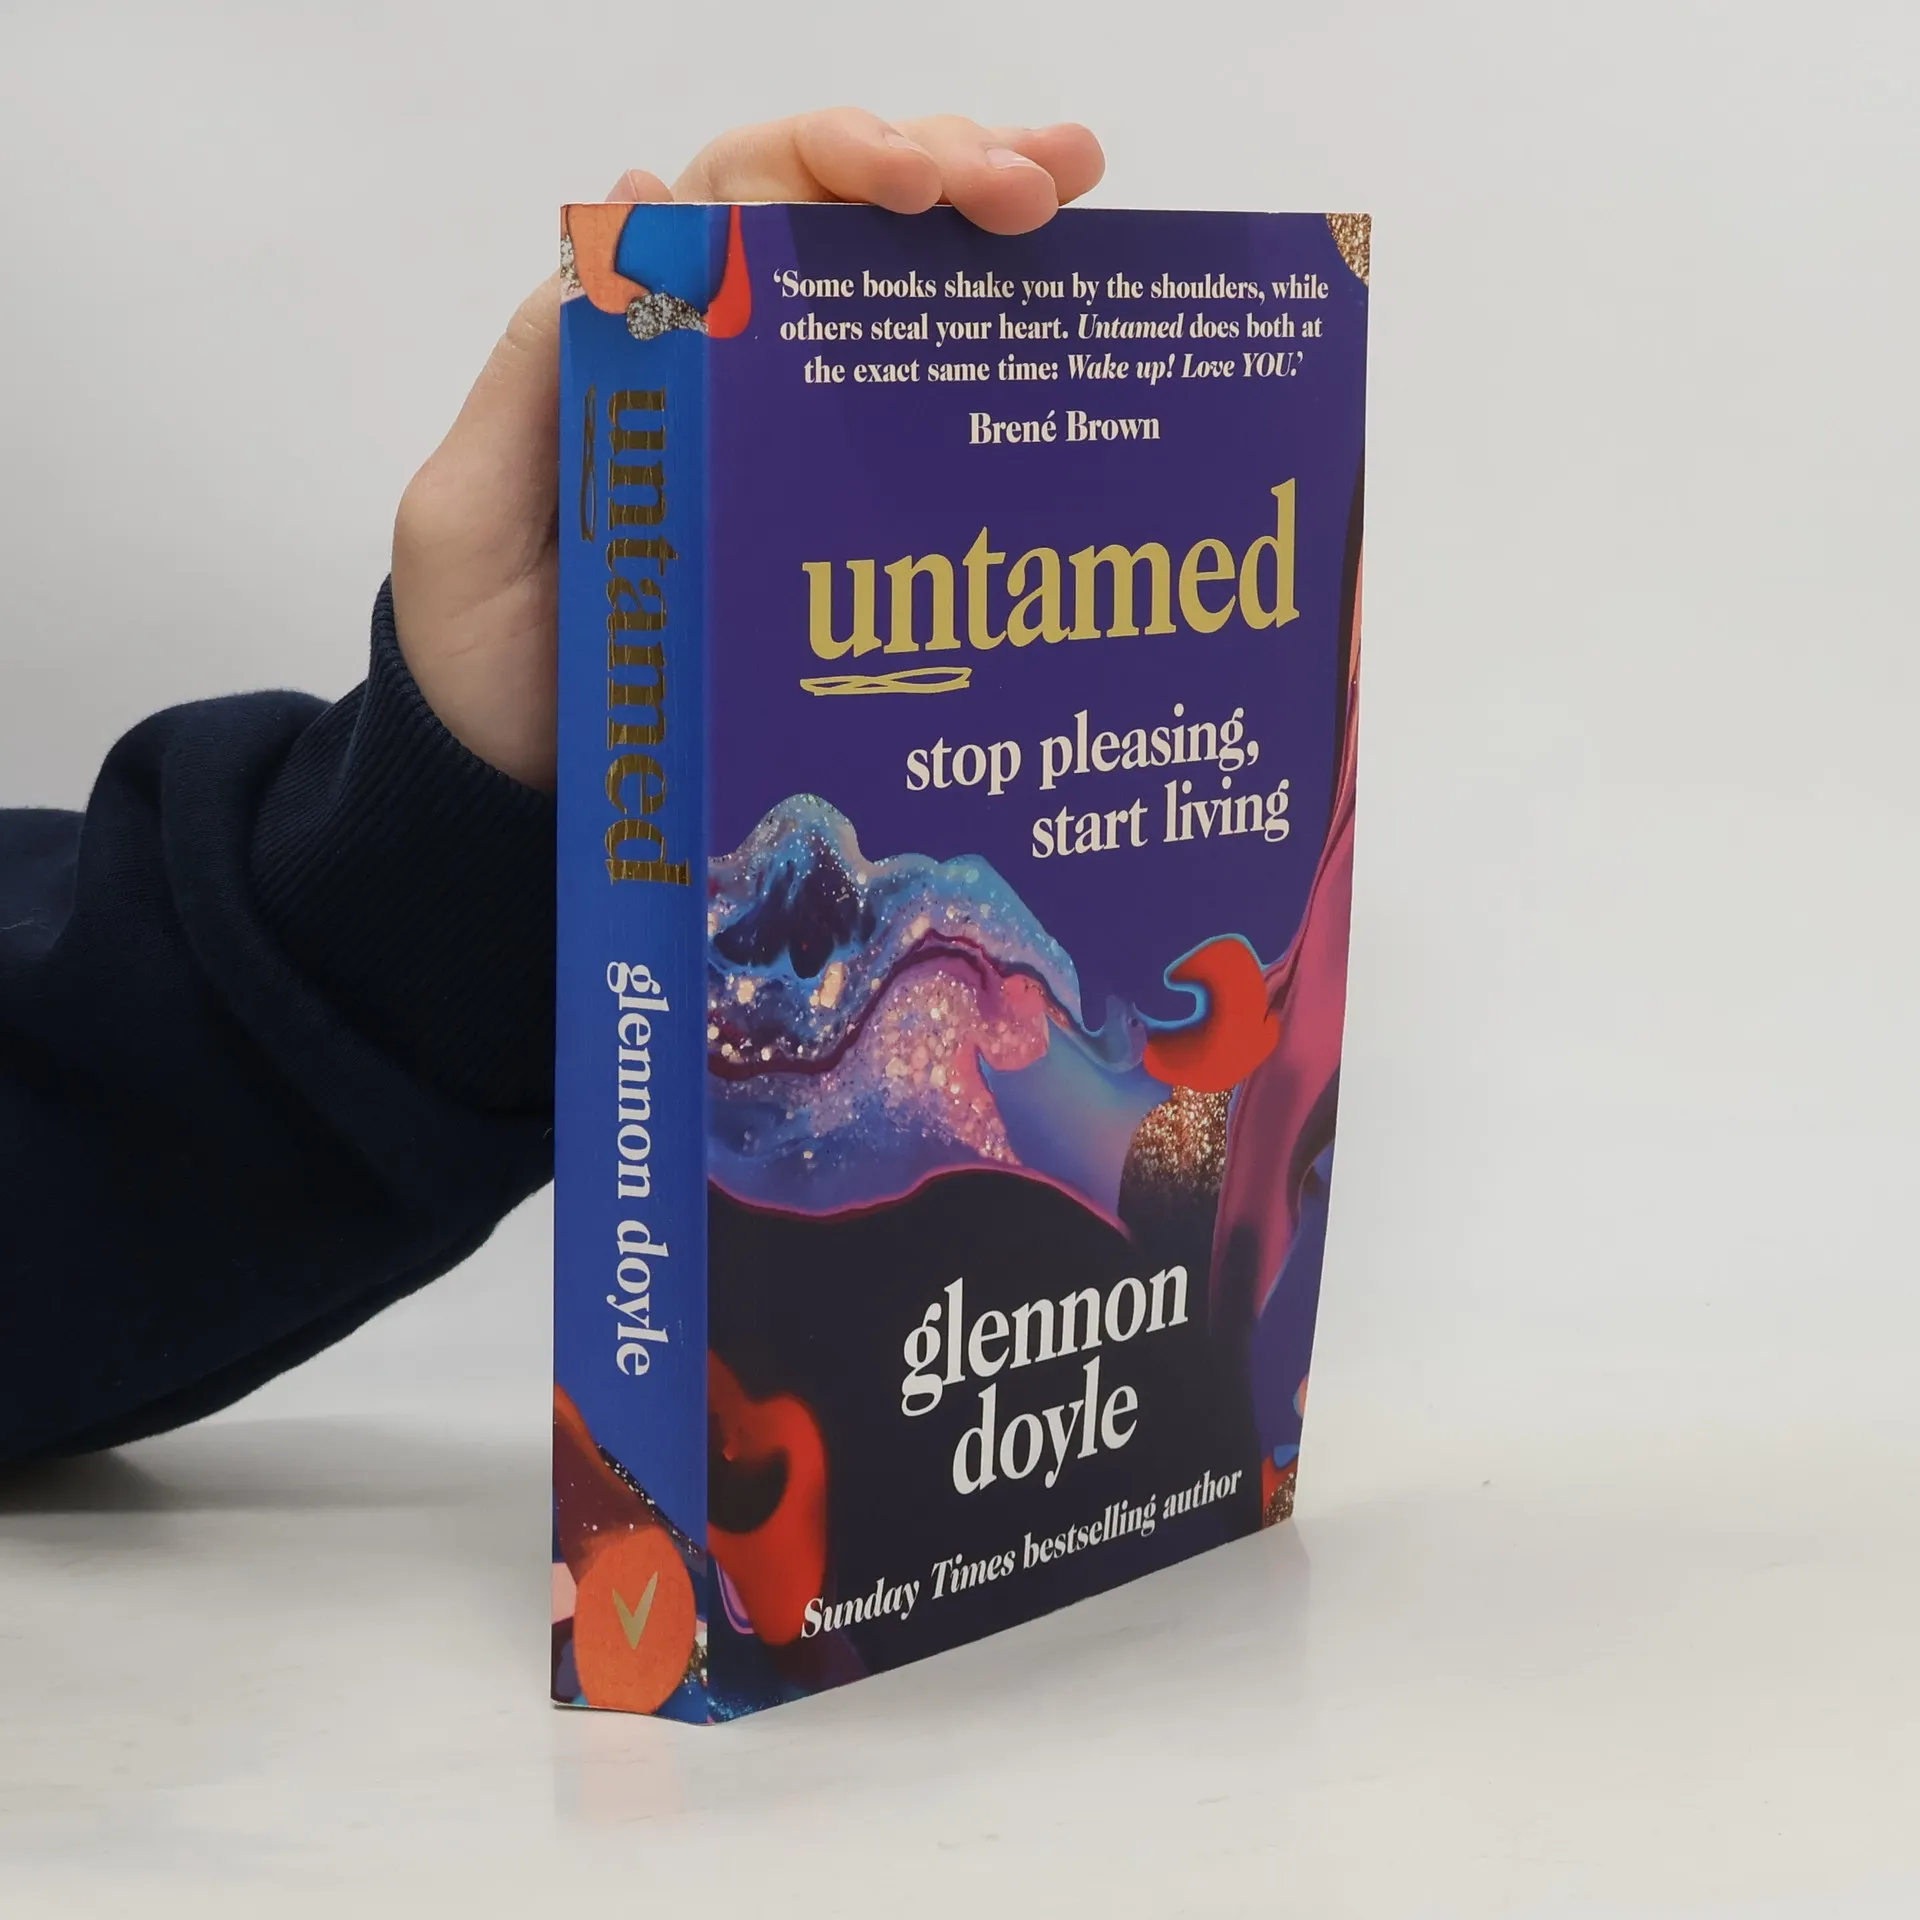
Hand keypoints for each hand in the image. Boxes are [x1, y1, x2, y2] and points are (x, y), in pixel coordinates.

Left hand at [390, 110, 1104, 789]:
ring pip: (896, 300)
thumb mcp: (471, 514)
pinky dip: (997, 365)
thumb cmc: (482, 666)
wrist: (519, 798)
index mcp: (636, 345)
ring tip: (1084, 200)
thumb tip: (638, 205)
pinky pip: (919, 424)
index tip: (920, 187)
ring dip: (993, 232)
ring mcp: (787, 449)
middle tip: (1048, 185)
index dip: (837, 162)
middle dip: (951, 167)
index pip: (746, 199)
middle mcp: (723, 373)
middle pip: (845, 223)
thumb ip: (538, 377)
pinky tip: (1070, 332)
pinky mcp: (830, 528)